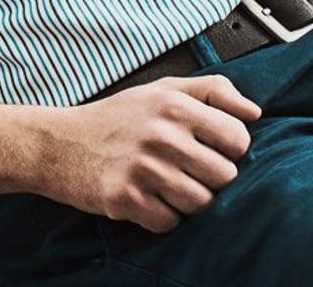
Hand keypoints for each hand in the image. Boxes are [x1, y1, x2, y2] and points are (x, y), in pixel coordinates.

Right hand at [37, 75, 261, 233]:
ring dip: (187, 200)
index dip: (229, 148)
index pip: (238, 139)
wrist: (59, 142)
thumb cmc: (116, 117)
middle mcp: (161, 134)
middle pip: (225, 177)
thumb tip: (254, 112)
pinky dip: (161, 216)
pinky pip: (171, 223)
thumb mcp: (162, 90)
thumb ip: (211, 91)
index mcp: (174, 104)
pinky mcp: (127, 198)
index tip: (209, 147)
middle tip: (183, 167)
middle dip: (209, 178)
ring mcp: (144, 168)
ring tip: (164, 182)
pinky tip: (145, 195)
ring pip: (202, 204)